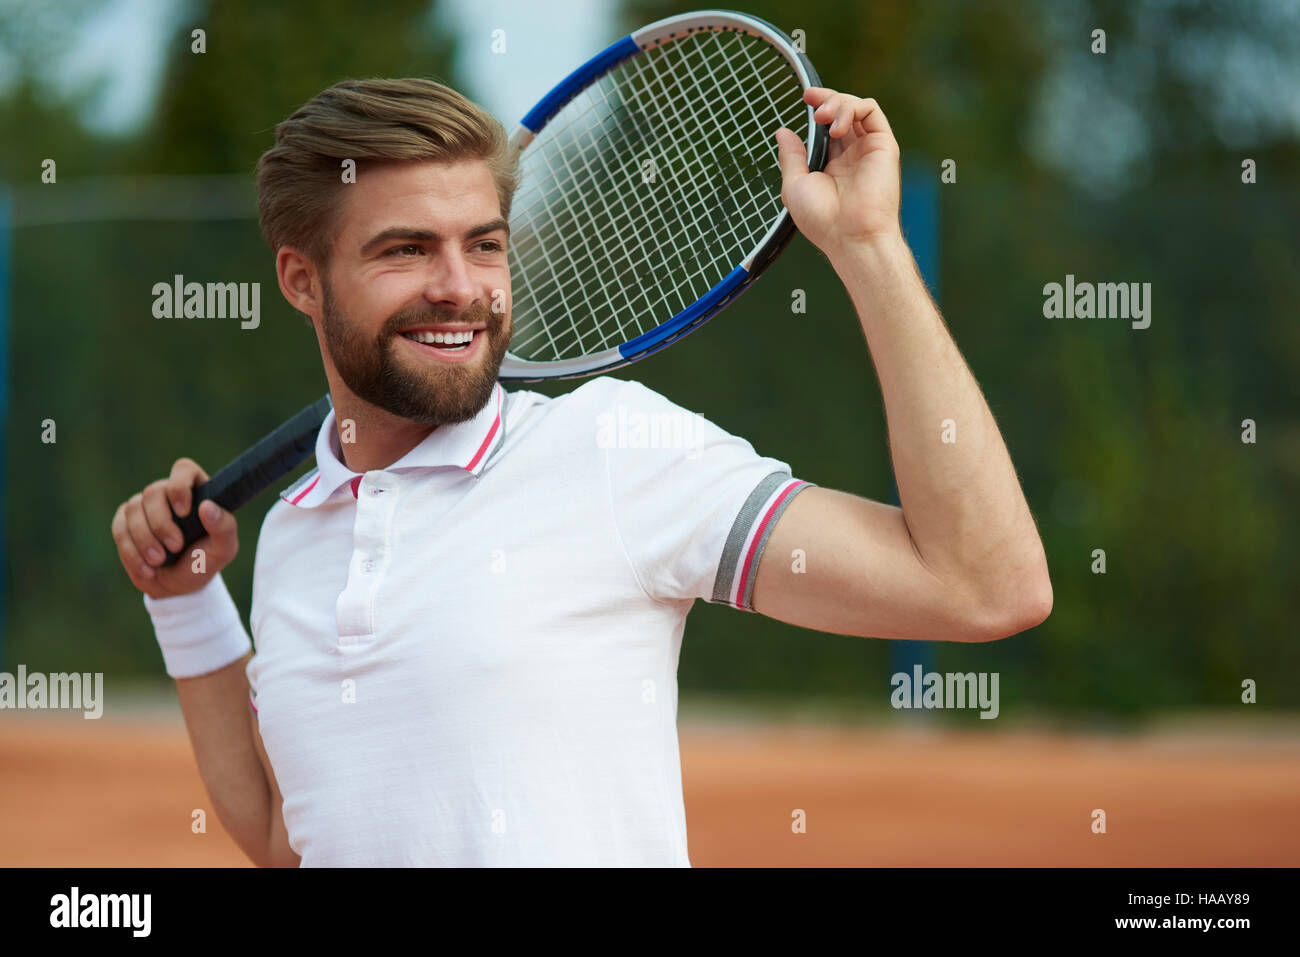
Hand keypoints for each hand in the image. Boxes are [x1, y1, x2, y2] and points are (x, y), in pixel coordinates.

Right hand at [111, 457, 238, 598]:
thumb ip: (224, 528)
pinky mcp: (124, 522)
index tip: (184, 512)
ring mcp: (144, 506)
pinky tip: (148, 569)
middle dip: (161, 523)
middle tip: (175, 547)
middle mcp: (167, 493)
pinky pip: (119, 529)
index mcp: (196, 491)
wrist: (177, 585)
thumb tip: (208, 507)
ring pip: (133, 509)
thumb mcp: (223, 550)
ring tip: (160, 561)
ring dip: (146, 539)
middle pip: (153, 492)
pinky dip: (132, 552)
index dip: (179, 486)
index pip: (183, 469)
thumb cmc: (204, 561)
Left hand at [774, 87, 901, 256]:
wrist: (850, 235)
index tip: (806, 99)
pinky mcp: (883, 145)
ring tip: (823, 118)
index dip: (819, 108)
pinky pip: (872, 111)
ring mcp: (868, 149)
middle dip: (826, 100)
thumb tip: (783, 132)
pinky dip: (853, 107)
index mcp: (833, 164)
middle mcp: (852, 154)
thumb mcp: (796, 185)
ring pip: (857, 107)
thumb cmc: (823, 219)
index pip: (828, 127)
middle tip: (811, 101)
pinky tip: (837, 126)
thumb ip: (791, 157)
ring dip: (838, 103)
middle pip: (843, 112)